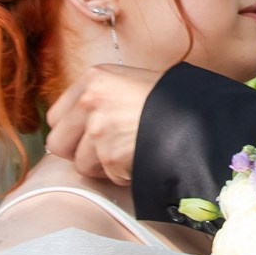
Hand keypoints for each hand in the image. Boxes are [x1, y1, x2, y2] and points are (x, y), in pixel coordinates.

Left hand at [44, 65, 160, 184]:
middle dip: (77, 152)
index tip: (83, 137)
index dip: (70, 131)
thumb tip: (79, 125)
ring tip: (128, 153)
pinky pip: (108, 176)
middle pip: (58, 143)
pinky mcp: (111, 156)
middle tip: (100, 152)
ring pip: (82, 164)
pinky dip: (123, 174)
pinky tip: (141, 158)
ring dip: (103, 166)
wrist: (200, 114)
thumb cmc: (171, 97)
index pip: (55, 116)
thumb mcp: (130, 82)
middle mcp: (89, 101)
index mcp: (93, 78)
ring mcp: (98, 129)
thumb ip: (101, 98)